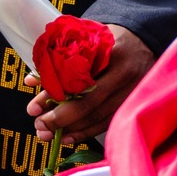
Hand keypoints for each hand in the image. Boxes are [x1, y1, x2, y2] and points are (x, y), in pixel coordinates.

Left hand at [26, 24, 152, 140]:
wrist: (144, 41)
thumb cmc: (109, 40)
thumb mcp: (87, 39)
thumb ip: (61, 58)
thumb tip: (32, 81)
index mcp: (112, 54)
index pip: (79, 81)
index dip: (55, 97)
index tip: (34, 108)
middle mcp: (126, 76)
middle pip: (90, 105)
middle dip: (61, 120)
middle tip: (39, 126)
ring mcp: (133, 93)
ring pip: (99, 119)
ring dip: (71, 130)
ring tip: (48, 134)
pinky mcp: (134, 105)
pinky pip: (108, 123)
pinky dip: (87, 132)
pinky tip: (69, 137)